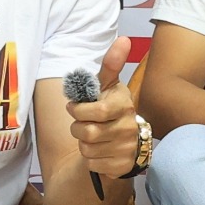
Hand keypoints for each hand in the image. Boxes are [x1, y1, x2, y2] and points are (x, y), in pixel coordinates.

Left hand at [67, 37, 139, 179]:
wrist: (126, 143)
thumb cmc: (110, 108)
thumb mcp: (108, 86)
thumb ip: (111, 64)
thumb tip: (124, 38)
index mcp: (125, 104)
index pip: (98, 110)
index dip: (79, 110)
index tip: (74, 108)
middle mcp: (129, 127)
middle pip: (88, 132)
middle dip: (77, 128)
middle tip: (81, 123)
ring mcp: (127, 148)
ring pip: (87, 149)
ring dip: (82, 144)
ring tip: (92, 137)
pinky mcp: (122, 166)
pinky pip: (92, 164)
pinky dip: (90, 159)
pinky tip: (99, 151)